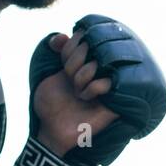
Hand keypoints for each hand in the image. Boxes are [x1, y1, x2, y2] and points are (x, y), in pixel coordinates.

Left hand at [32, 30, 118, 155]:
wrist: (52, 130)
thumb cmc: (51, 105)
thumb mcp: (49, 74)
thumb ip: (58, 54)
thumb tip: (62, 35)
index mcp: (84, 60)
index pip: (84, 37)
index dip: (70, 48)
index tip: (63, 63)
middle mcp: (98, 69)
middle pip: (93, 45)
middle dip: (74, 61)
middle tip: (70, 80)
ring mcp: (107, 82)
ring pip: (101, 61)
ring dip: (81, 76)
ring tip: (77, 91)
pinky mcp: (115, 98)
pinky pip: (108, 81)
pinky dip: (93, 87)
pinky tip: (86, 98)